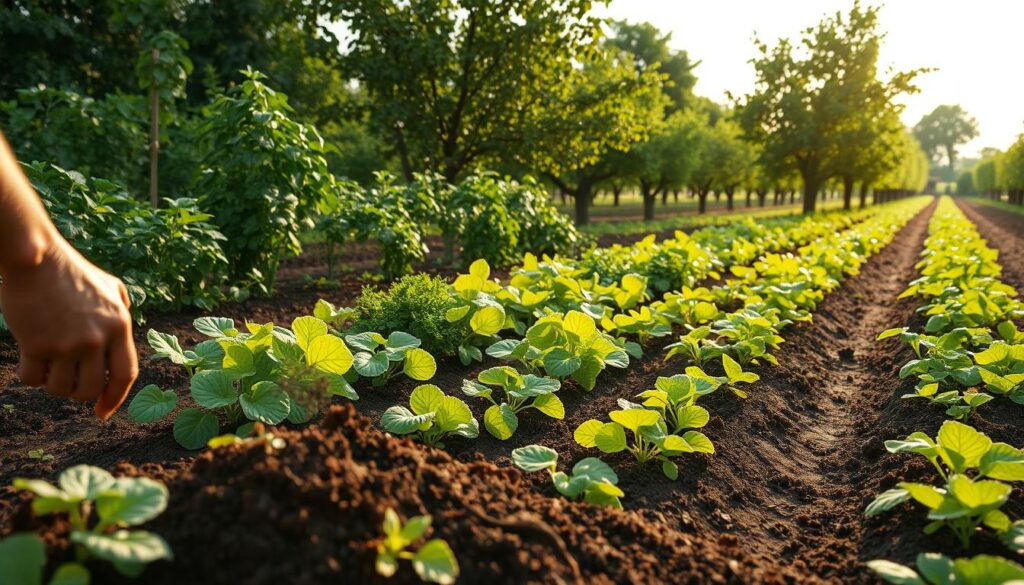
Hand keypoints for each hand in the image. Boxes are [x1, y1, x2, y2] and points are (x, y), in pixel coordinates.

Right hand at [0, 238, 137, 418]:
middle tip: (67, 379)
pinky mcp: (37, 345)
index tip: (103, 413)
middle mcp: (97, 338)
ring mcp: (67, 343)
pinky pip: (32, 379)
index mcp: (119, 326)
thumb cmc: (72, 271)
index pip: (126, 374)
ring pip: (60, 389)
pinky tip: (29, 359)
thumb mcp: (110, 286)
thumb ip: (122, 311)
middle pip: (91, 389)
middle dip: (78, 392)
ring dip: (52, 384)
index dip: (115, 398)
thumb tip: (126, 333)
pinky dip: (29, 375)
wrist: (37, 258)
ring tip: (48, 364)